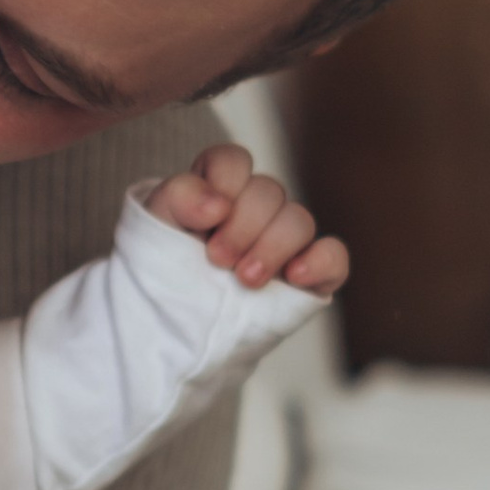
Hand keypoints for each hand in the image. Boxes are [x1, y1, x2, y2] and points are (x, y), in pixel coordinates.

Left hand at [151, 141, 348, 297]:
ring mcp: (284, 242)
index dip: (224, 183)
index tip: (205, 220)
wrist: (173, 329)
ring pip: (300, 220)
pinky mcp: (309, 274)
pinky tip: (293, 278)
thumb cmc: (163, 270)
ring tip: (246, 279)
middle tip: (217, 260)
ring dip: (272, 247)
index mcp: (218, 189)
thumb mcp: (155, 227)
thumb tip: (219, 204)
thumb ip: (179, 198)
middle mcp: (255, 209)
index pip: (233, 161)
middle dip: (242, 226)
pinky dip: (319, 262)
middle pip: (268, 191)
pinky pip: (333, 255)